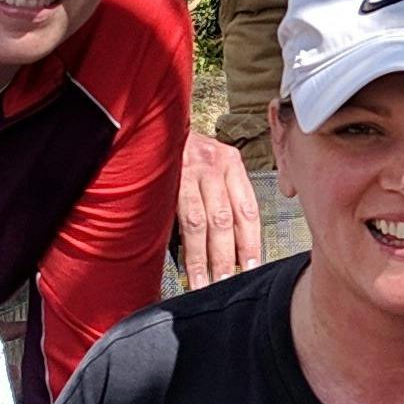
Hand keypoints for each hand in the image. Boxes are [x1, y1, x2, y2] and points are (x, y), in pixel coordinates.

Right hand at [175, 128, 263, 289]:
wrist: (152, 120)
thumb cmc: (184, 147)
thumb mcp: (212, 162)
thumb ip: (225, 194)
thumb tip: (232, 242)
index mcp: (231, 162)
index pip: (247, 210)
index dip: (250, 243)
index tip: (252, 267)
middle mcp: (212, 165)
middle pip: (224, 220)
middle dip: (226, 256)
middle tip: (227, 282)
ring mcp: (186, 171)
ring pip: (199, 223)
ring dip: (202, 258)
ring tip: (203, 282)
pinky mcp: (163, 179)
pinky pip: (173, 218)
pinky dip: (178, 243)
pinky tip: (180, 263)